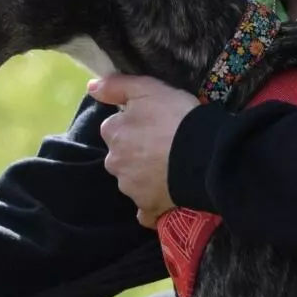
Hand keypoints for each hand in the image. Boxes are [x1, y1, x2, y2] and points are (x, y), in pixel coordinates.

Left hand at [90, 75, 197, 226]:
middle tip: (164, 146)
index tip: (154, 123)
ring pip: (131, 180)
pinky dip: (151, 206)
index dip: (134, 123)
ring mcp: (129, 188)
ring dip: (144, 176)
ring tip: (171, 168)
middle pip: (121, 155)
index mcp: (113, 132)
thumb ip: (117, 86)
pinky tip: (164, 198)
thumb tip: (91, 88)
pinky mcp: (147, 207)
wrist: (204, 155)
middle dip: (136, 152)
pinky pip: (144, 210)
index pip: (115, 127)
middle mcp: (114, 162)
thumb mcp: (148, 89)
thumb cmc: (176, 118)